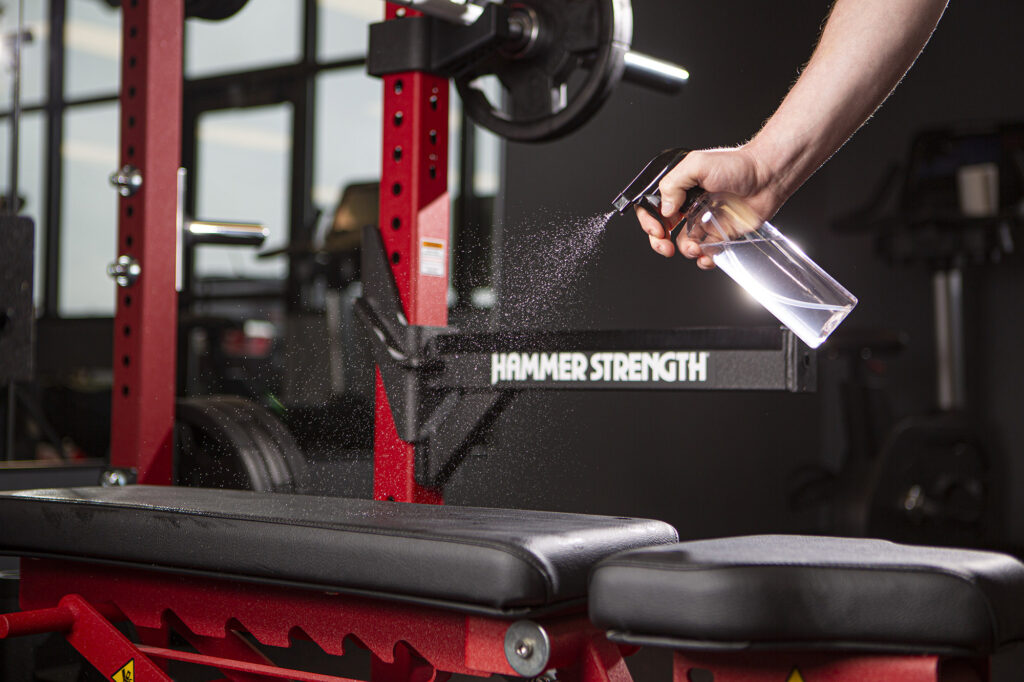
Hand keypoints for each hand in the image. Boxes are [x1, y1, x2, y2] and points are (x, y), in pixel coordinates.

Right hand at [635, 145, 783, 267]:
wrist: (767, 177)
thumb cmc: (737, 165)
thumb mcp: (697, 164)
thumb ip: (673, 184)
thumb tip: (665, 209)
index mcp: (679, 188)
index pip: (653, 208)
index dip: (649, 221)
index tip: (658, 228)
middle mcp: (689, 206)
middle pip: (662, 230)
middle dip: (659, 242)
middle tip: (664, 246)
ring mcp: (704, 221)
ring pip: (683, 244)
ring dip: (685, 250)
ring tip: (694, 247)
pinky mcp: (721, 234)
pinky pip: (706, 252)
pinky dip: (704, 259)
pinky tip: (706, 256)